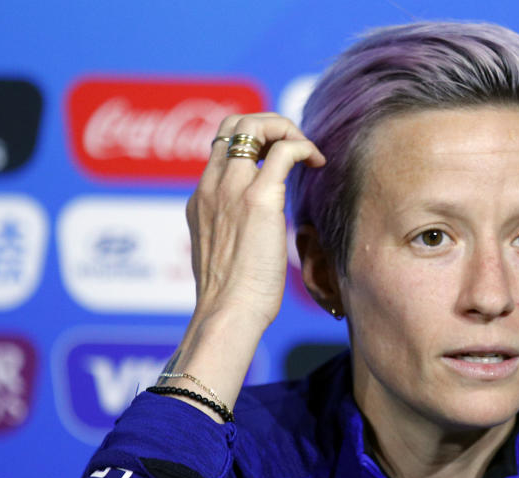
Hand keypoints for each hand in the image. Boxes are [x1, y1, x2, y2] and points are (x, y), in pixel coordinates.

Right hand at [188, 113, 324, 332]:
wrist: (227, 313)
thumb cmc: (232, 299)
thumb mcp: (224, 255)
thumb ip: (234, 232)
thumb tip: (257, 234)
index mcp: (200, 199)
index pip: (221, 146)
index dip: (254, 140)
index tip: (280, 157)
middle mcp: (211, 186)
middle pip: (232, 123)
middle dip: (269, 123)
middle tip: (295, 144)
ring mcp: (231, 189)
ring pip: (253, 125)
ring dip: (287, 129)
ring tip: (308, 153)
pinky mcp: (257, 199)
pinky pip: (283, 151)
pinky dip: (304, 146)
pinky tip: (318, 163)